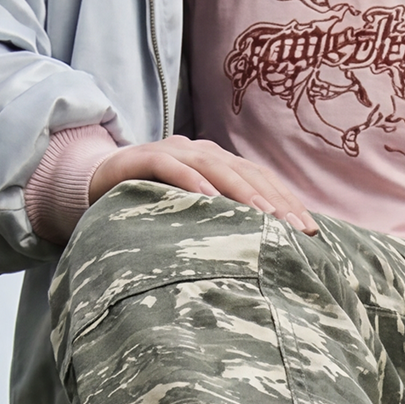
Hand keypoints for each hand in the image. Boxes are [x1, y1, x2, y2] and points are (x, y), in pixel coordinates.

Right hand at [86, 137, 317, 235]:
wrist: (92, 183)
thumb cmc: (148, 203)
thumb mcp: (190, 213)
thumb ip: (221, 220)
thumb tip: (264, 251)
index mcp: (218, 163)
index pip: (261, 179)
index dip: (287, 201)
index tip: (312, 231)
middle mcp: (200, 152)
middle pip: (245, 171)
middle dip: (274, 199)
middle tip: (297, 228)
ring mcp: (171, 152)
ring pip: (213, 166)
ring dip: (240, 189)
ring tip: (262, 213)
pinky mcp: (141, 159)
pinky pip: (170, 167)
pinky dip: (190, 180)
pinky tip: (208, 197)